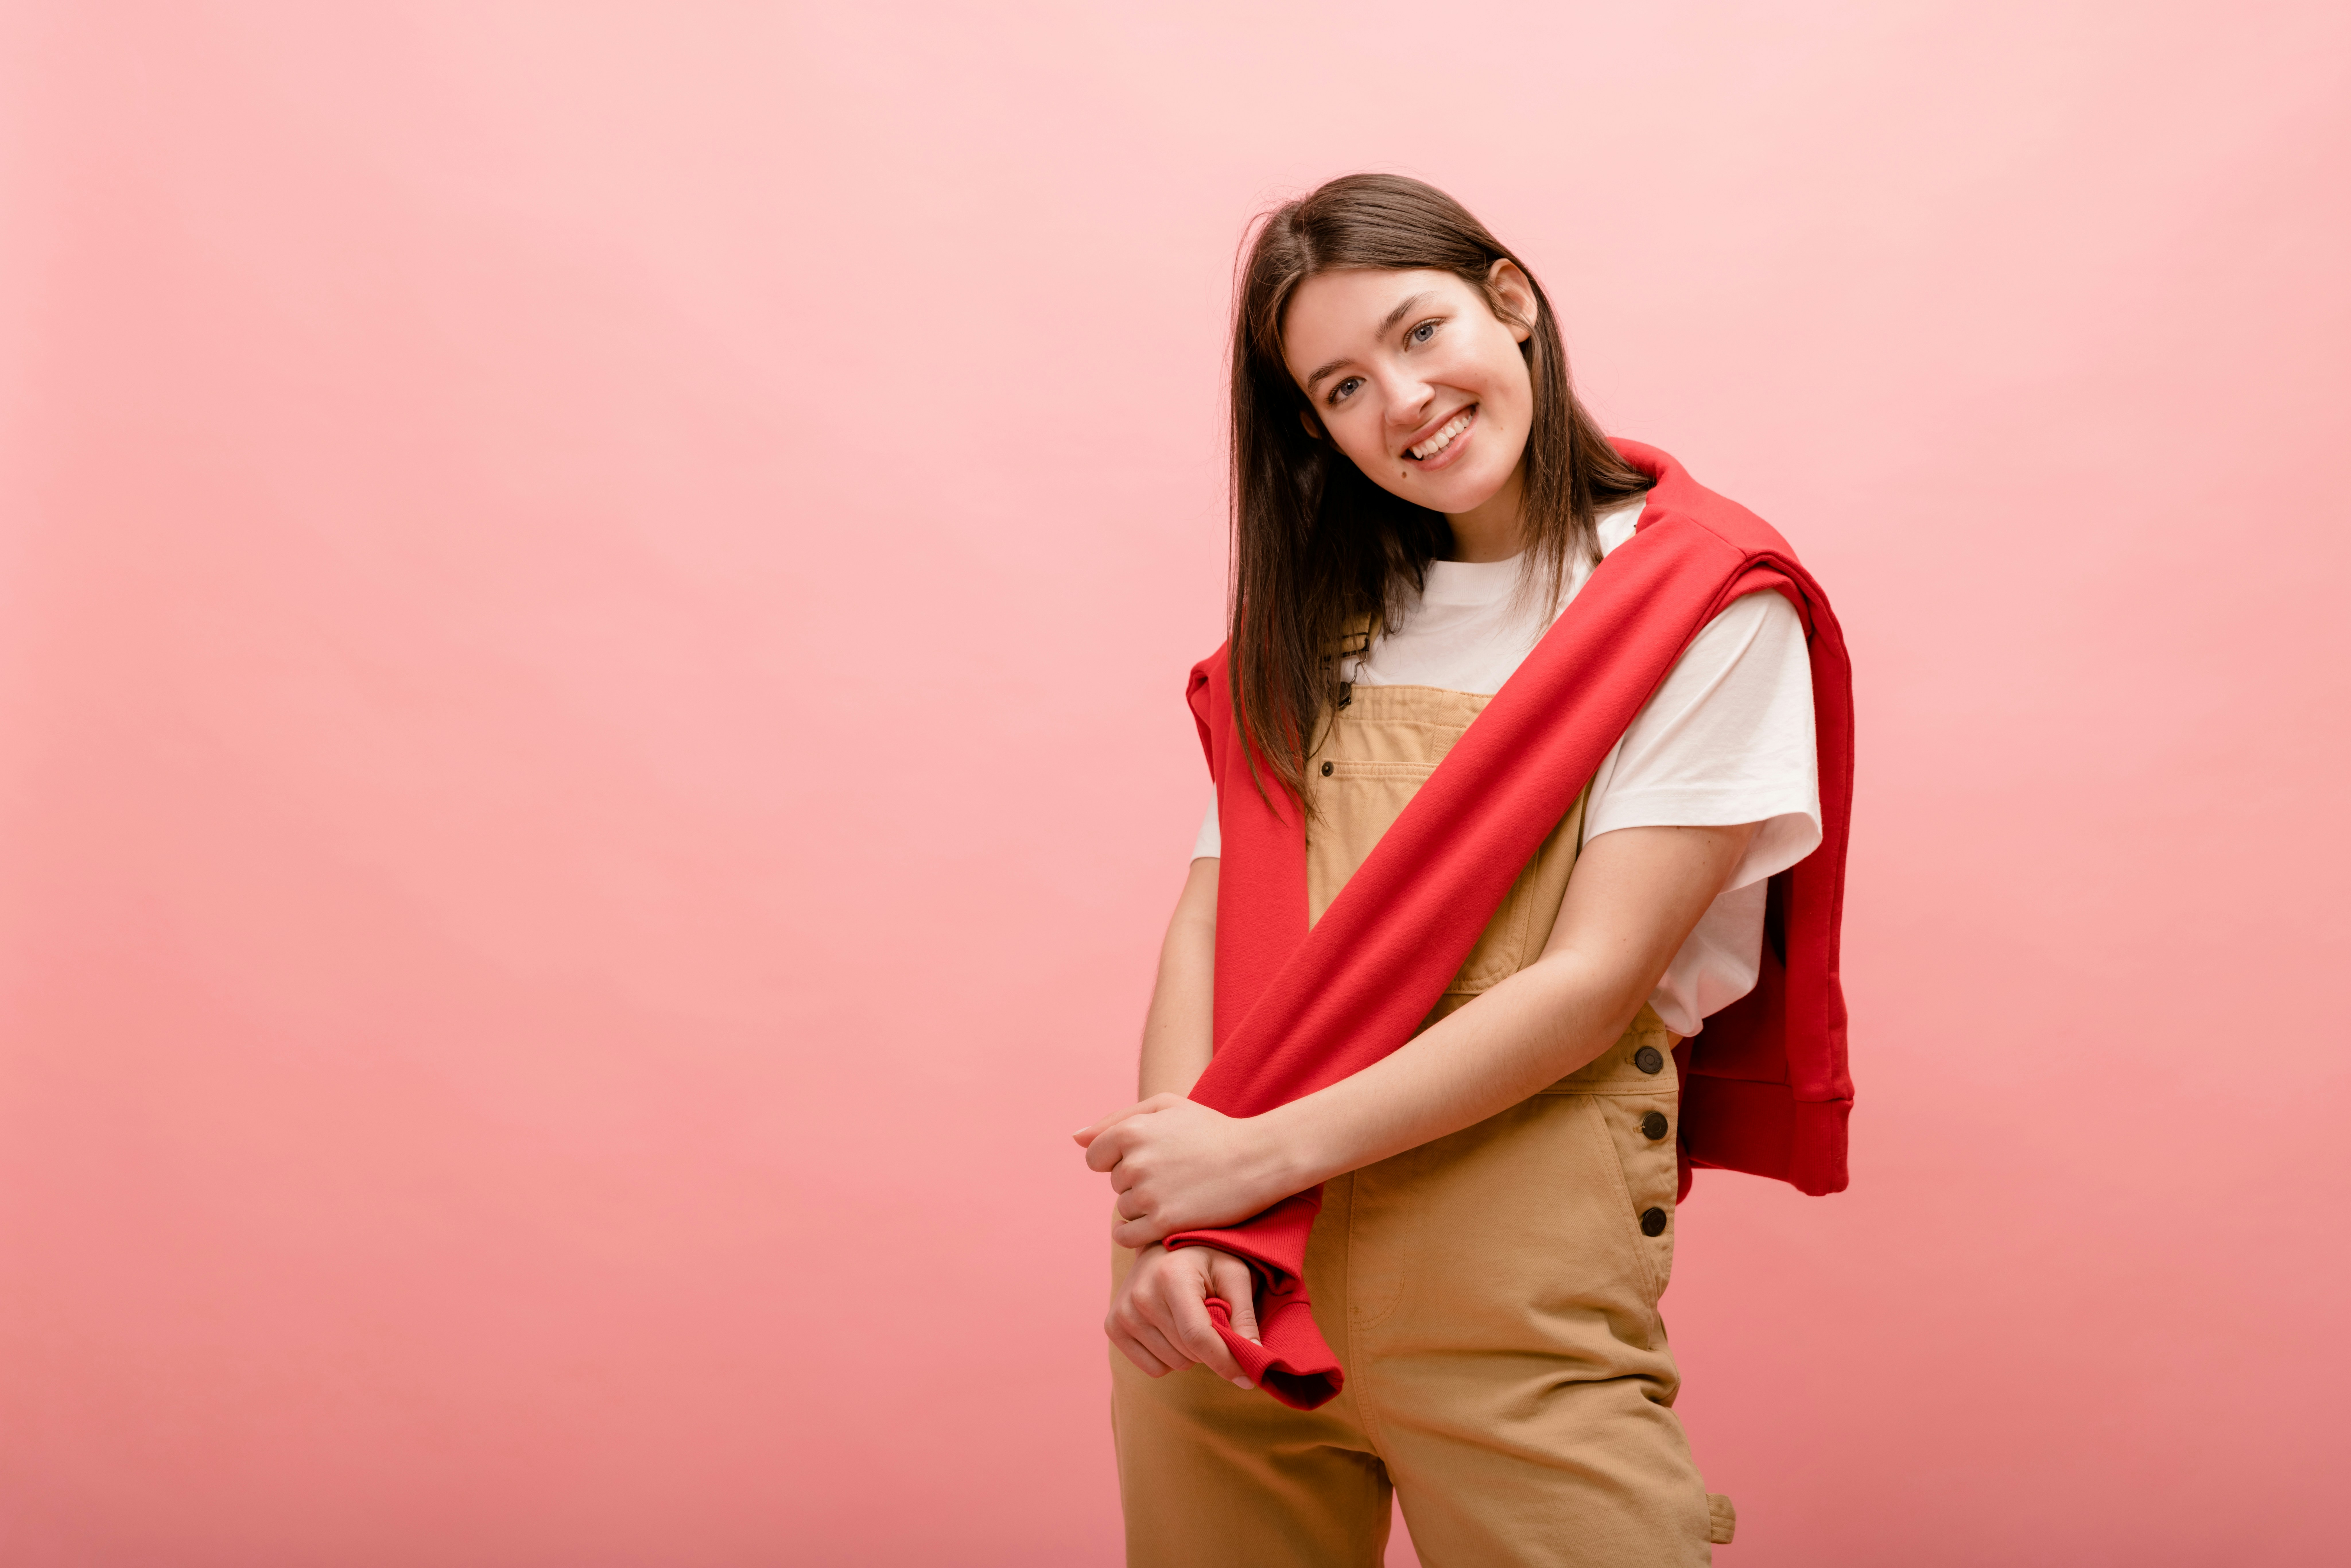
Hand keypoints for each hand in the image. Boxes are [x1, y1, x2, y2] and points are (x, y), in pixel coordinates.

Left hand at [1074, 1093, 1297, 1246]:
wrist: (1258, 1159)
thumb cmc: (1211, 1130)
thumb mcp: (1166, 1106)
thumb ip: (1116, 1119)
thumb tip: (1074, 1138)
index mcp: (1131, 1130)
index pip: (1095, 1157)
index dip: (1120, 1159)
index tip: (1150, 1159)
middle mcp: (1134, 1162)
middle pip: (1114, 1184)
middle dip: (1136, 1181)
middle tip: (1174, 1175)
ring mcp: (1148, 1195)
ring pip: (1122, 1210)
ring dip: (1142, 1207)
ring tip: (1178, 1194)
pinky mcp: (1164, 1223)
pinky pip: (1126, 1237)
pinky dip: (1136, 1234)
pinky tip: (1160, 1222)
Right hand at [1107, 1242, 1261, 1384]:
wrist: (1165, 1247)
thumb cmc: (1206, 1259)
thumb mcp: (1234, 1275)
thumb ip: (1245, 1316)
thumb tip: (1256, 1358)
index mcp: (1171, 1277)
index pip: (1198, 1335)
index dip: (1226, 1361)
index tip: (1249, 1378)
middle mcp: (1140, 1294)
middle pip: (1188, 1353)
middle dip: (1211, 1349)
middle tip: (1214, 1320)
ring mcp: (1122, 1312)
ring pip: (1173, 1363)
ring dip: (1191, 1352)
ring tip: (1190, 1319)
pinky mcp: (1113, 1326)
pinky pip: (1153, 1368)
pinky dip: (1170, 1357)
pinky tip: (1171, 1328)